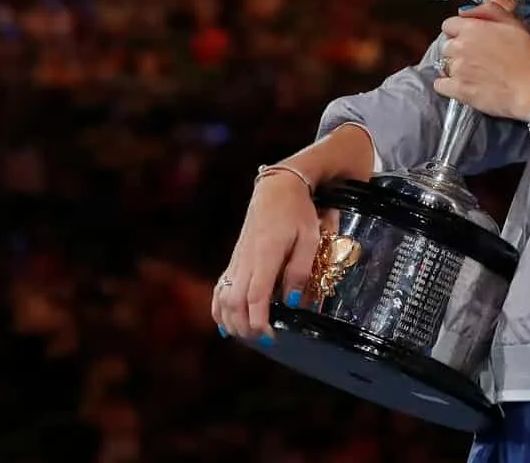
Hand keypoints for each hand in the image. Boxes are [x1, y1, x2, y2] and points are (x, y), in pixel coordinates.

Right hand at [211, 172, 318, 342]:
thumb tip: (292, 302)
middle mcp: (246, 260)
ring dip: (231, 321)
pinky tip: (226, 325)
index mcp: (265, 254)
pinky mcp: (235, 260)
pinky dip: (219, 308)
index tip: (269, 337)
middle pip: (234, 302)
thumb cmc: (297, 212)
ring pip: (223, 297)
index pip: (254, 295)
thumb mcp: (309, 238)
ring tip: (248, 336)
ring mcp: (237, 260)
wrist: (277, 189)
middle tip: (264, 341)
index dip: (258, 321)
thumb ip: (300, 270)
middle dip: (245, 327)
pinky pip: (220, 288)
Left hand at [435, 3, 529, 120]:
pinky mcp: (457, 90)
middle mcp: (460, 47)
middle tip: (476, 58)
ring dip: (455, 68)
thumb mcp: (515, 25)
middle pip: (446, 46)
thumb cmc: (528, 59)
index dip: (459, 31)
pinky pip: (440, 85)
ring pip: (444, 65)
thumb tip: (466, 11)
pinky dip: (448, 86)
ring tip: (474, 74)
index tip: (469, 38)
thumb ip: (488, 12)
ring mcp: (457, 70)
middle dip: (458, 50)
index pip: (448, 25)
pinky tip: (462, 86)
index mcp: (472, 29)